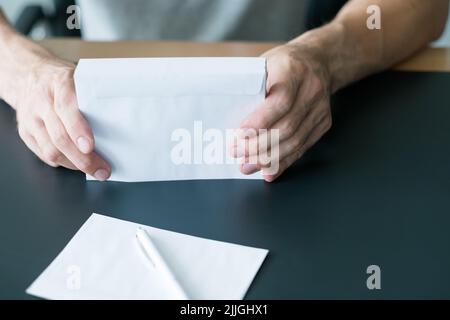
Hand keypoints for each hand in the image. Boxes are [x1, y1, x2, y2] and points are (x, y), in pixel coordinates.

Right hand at [14, 56, 110, 179]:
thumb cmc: (64, 80)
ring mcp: (30, 118)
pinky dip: (62, 163)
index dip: (78, 129)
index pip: (66, 108)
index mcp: (59, 83)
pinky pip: (43, 154)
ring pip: (50, 150)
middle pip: (60, 136)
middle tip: (102, 170)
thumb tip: (123, 118)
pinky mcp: (25, 131)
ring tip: (94, 170)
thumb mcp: (80, 77)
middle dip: (83, 158)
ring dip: (74, 164)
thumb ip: (95, 94)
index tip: (90, 146)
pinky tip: (76, 164)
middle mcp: (41, 101)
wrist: (29, 74)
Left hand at [231, 42, 332, 181]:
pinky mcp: (322, 123)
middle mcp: (311, 90)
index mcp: (293, 70)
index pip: (280, 101)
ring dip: (269, 158)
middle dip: (259, 145)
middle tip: (237, 153)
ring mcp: (320, 108)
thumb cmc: (283, 63)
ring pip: (295, 141)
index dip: (260, 120)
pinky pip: (303, 147)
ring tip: (248, 165)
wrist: (319, 60)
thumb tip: (226, 115)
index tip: (240, 134)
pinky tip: (269, 170)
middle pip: (287, 126)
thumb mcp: (265, 64)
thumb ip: (250, 86)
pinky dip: (284, 161)